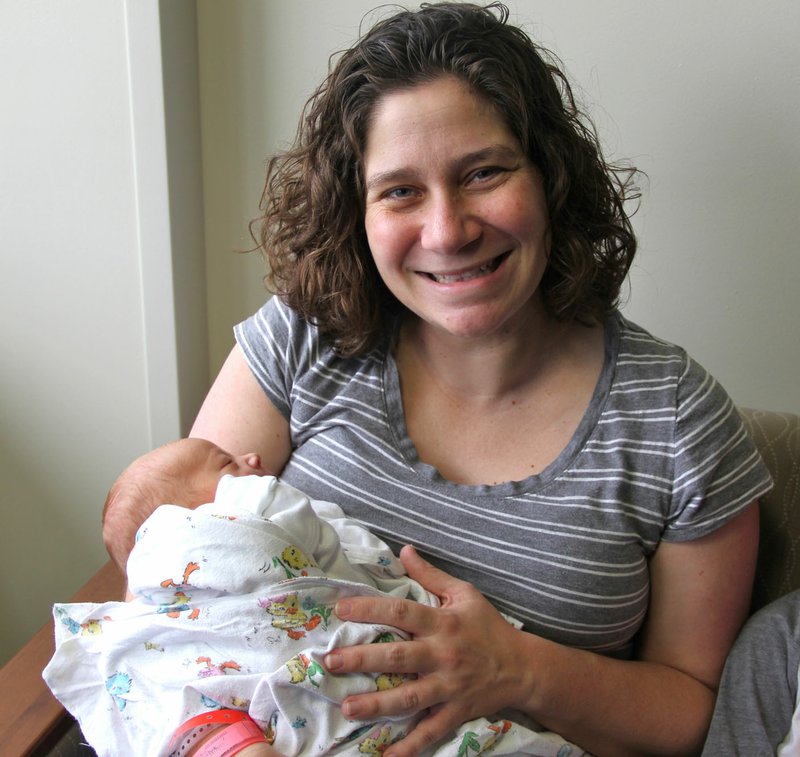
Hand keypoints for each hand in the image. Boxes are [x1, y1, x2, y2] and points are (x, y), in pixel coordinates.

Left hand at [323, 546, 528, 756]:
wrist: (523, 667)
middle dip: (363, 660)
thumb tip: (404, 550)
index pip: (402, 611)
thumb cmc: (488, 626)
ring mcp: (449, 686)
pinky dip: (410, 746)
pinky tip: (387, 756)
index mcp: (442, 622)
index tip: (341, 609)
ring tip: (348, 707)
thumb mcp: (464, 593)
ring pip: (410, 697)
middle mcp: (443, 654)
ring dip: (378, 703)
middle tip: (331, 662)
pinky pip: (431, 731)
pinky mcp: (456, 712)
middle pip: (399, 657)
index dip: (371, 609)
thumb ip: (431, 574)